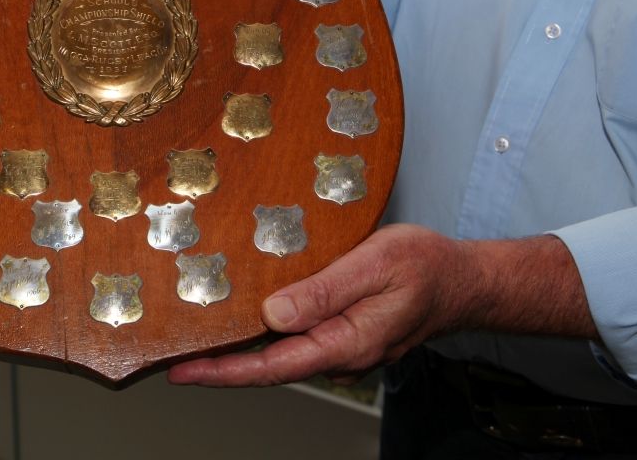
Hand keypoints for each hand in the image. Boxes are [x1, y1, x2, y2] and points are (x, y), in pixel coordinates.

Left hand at [168, 225, 461, 386]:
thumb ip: (325, 291)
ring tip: (195, 337)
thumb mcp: (375, 264)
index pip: (272, 366)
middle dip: (219, 364)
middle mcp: (339, 351)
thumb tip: (273, 314)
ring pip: (280, 351)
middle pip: (268, 364)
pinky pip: (295, 335)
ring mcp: (341, 344)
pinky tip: (242, 317)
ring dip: (239, 348)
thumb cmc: (427, 267)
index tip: (182, 370)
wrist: (463, 278)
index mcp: (346, 341)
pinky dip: (263, 332)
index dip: (224, 371)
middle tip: (172, 355)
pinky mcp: (341, 329)